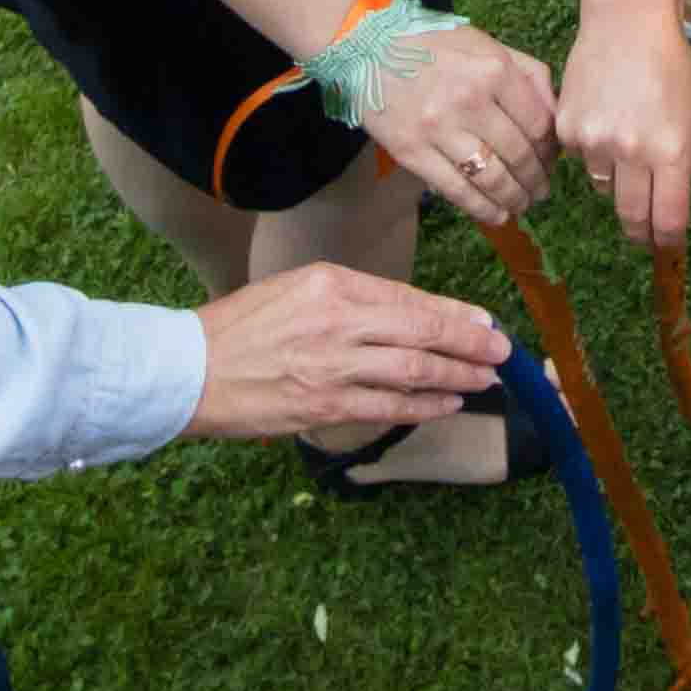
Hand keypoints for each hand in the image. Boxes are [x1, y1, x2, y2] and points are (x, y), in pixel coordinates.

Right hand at [183, 262, 506, 443]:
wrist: (188, 370)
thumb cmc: (240, 328)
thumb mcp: (295, 289)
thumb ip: (350, 299)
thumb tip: (408, 315)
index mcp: (330, 284)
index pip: (408, 298)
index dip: (454, 313)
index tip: (484, 322)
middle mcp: (337, 321)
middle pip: (422, 331)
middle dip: (470, 343)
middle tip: (502, 351)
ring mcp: (332, 366)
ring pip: (414, 370)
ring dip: (457, 377)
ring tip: (484, 380)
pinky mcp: (323, 406)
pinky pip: (389, 406)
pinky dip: (425, 405)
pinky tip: (447, 403)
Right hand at [353, 15, 556, 228]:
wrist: (366, 45)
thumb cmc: (433, 44)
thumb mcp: (487, 45)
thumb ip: (528, 74)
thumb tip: (557, 114)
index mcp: (494, 70)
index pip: (540, 124)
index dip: (551, 151)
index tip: (552, 162)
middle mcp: (470, 100)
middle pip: (520, 155)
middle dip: (537, 180)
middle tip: (542, 190)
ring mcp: (438, 128)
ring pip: (492, 178)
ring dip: (515, 199)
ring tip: (523, 205)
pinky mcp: (412, 152)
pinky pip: (456, 190)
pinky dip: (482, 209)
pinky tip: (497, 215)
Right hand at [558, 8, 690, 254]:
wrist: (627, 25)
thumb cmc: (671, 69)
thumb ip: (686, 163)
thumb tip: (669, 204)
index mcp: (672, 151)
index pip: (668, 217)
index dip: (668, 239)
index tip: (666, 246)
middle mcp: (632, 152)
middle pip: (631, 215)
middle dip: (639, 231)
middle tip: (642, 235)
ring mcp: (595, 141)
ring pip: (602, 187)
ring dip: (615, 181)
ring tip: (624, 150)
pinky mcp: (567, 128)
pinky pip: (579, 159)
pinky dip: (592, 151)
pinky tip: (603, 121)